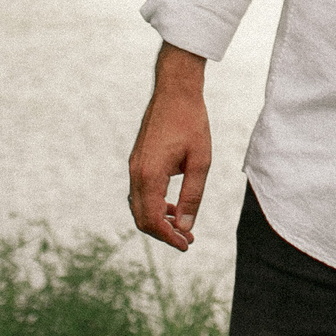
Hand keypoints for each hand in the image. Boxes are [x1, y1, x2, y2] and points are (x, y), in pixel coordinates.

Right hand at [127, 45, 210, 250]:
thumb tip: (186, 226)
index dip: (169, 237)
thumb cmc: (191, 122)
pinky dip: (154, 205)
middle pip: (142, 218)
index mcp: (150, 175)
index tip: (186, 244)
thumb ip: (192, 196)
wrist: (176, 91)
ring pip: (139, 206)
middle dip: (164, 233)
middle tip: (187, 239)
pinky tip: (173, 207)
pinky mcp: (138, 160)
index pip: (153, 219)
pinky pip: (140, 192)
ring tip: (182, 226)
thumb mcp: (200, 161)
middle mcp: (136, 173)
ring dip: (158, 220)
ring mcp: (134, 166)